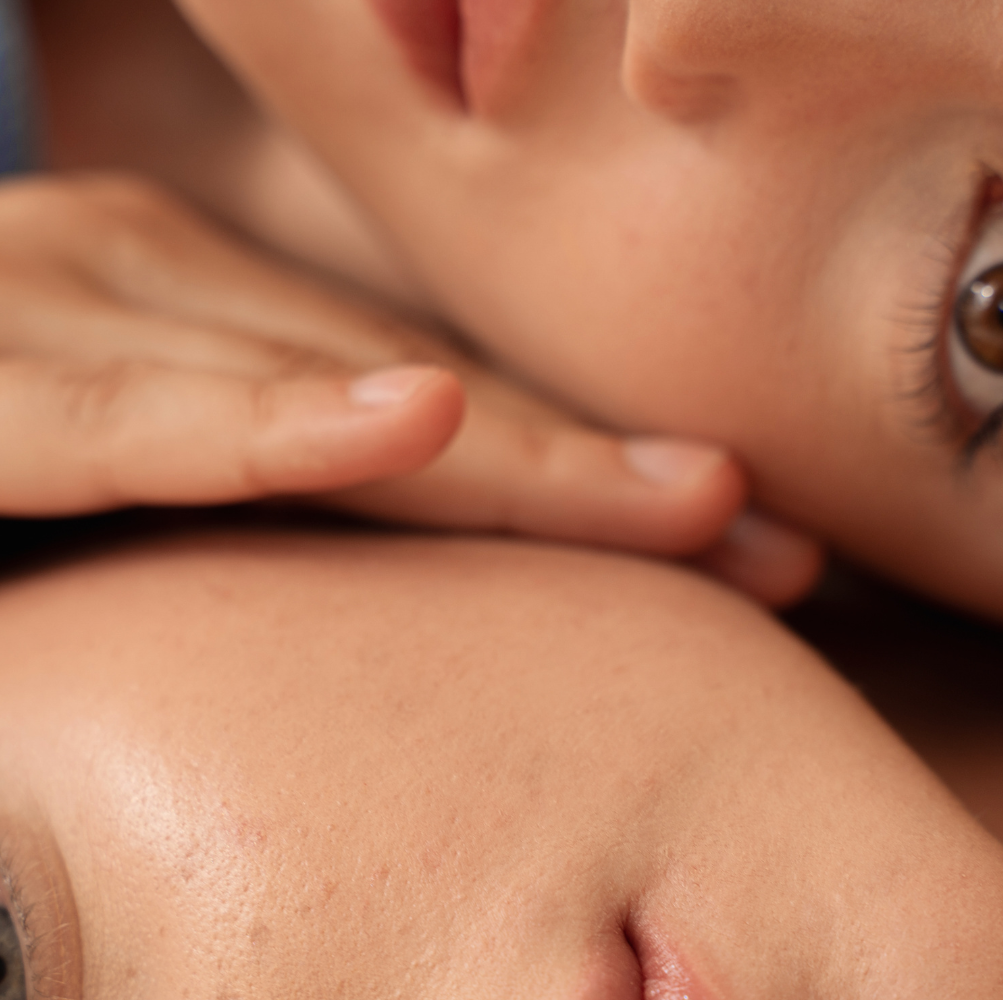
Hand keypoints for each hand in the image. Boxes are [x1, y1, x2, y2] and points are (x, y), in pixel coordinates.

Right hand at [0, 172, 820, 604]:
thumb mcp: (113, 445)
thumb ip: (233, 466)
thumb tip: (390, 500)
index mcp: (203, 329)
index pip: (430, 407)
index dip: (588, 471)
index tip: (743, 540)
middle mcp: (155, 302)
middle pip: (418, 403)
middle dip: (604, 477)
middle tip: (781, 544)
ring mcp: (61, 322)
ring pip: (318, 401)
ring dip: (511, 458)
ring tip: (692, 507)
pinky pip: (132, 420)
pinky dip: (268, 429)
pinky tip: (405, 422)